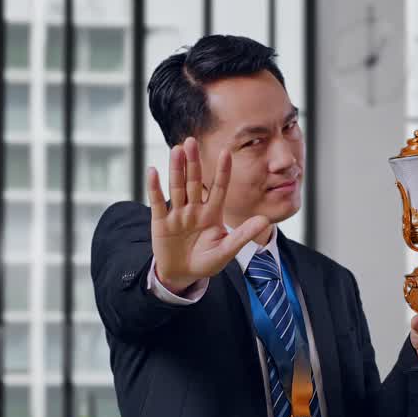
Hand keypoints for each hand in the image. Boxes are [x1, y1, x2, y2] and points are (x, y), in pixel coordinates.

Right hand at [148, 137, 269, 293]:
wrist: (183, 275)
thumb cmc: (206, 262)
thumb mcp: (226, 250)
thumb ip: (243, 235)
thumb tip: (265, 220)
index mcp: (212, 214)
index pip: (218, 188)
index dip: (222, 171)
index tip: (226, 152)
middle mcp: (195, 209)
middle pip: (194, 182)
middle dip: (193, 162)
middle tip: (192, 141)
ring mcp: (178, 214)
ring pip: (177, 187)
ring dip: (176, 169)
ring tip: (177, 150)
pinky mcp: (161, 222)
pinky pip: (157, 202)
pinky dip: (154, 188)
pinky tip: (153, 171)